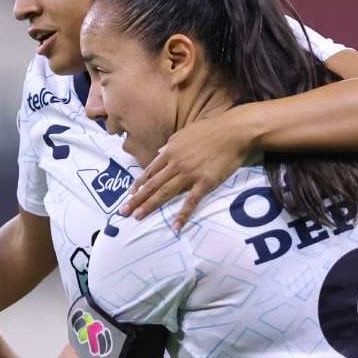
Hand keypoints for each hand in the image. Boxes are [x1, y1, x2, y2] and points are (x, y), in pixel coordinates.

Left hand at [121, 108, 254, 228]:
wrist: (233, 132)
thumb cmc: (210, 130)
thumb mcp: (184, 134)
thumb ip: (170, 145)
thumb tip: (159, 153)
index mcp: (170, 151)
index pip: (150, 171)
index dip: (139, 184)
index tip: (130, 193)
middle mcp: (176, 164)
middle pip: (152, 184)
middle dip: (137, 199)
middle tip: (124, 211)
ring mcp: (189, 174)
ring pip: (165, 193)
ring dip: (150, 206)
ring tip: (138, 217)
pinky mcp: (205, 183)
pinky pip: (191, 202)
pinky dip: (182, 215)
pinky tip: (175, 226)